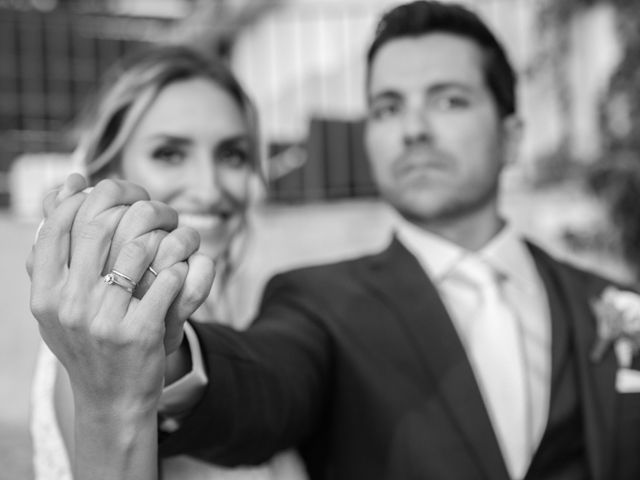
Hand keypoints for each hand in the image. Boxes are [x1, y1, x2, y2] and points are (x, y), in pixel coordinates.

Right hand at [28, 187, 186, 409]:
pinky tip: (181, 269)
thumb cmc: (88, 342)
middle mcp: (68, 305)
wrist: (112, 399)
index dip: (89, 199)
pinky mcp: (140, 333)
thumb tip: (69, 182)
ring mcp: (104, 321)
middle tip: (156, 207)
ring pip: (139, 248)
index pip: (60, 225)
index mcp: (45, 294)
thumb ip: (59, 246)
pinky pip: (168, 279)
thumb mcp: (60, 301)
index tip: (116, 195)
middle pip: (101, 227)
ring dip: (164, 234)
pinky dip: (180, 267)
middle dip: (133, 206)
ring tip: (176, 235)